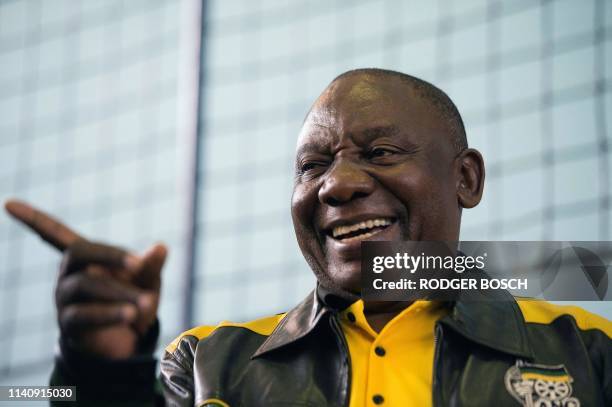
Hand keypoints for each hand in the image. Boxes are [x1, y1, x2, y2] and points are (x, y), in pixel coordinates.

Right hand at [4, 199, 166, 358]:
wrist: (131, 340)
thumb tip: (161, 247)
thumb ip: (151, 264)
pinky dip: (110, 312)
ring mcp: (65, 299)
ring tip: (147, 303)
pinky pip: (85, 314)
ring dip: (119, 292)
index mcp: (86, 257)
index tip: (8, 203)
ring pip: (85, 285)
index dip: (33, 218)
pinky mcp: (69, 323)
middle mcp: (68, 274)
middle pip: (77, 252)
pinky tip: (131, 314)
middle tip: (139, 265)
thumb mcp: (148, 280)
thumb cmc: (136, 299)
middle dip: (109, 256)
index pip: (54, 233)